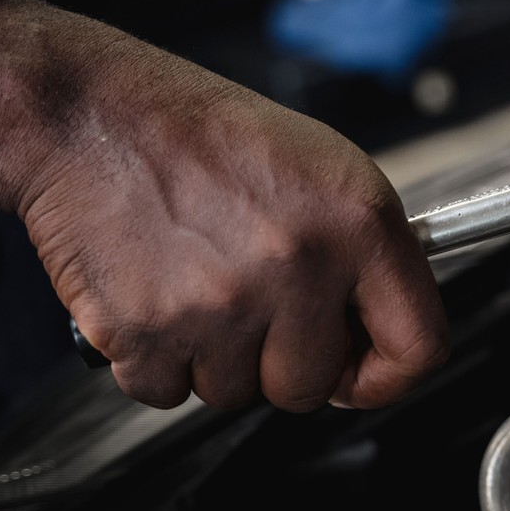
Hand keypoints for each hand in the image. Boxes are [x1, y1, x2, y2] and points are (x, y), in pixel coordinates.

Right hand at [0, 9, 448, 411]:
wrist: (92, 117)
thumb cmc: (207, 138)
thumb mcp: (327, 169)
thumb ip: (367, 254)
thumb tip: (379, 331)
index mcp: (360, 224)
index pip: (418, 345)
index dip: (389, 375)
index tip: (361, 372)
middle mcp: (298, 266)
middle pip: (310, 387)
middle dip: (281, 361)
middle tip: (251, 302)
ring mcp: (221, 304)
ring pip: (235, 394)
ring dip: (216, 356)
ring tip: (197, 280)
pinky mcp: (146, 332)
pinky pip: (167, 393)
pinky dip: (157, 358)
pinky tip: (156, 292)